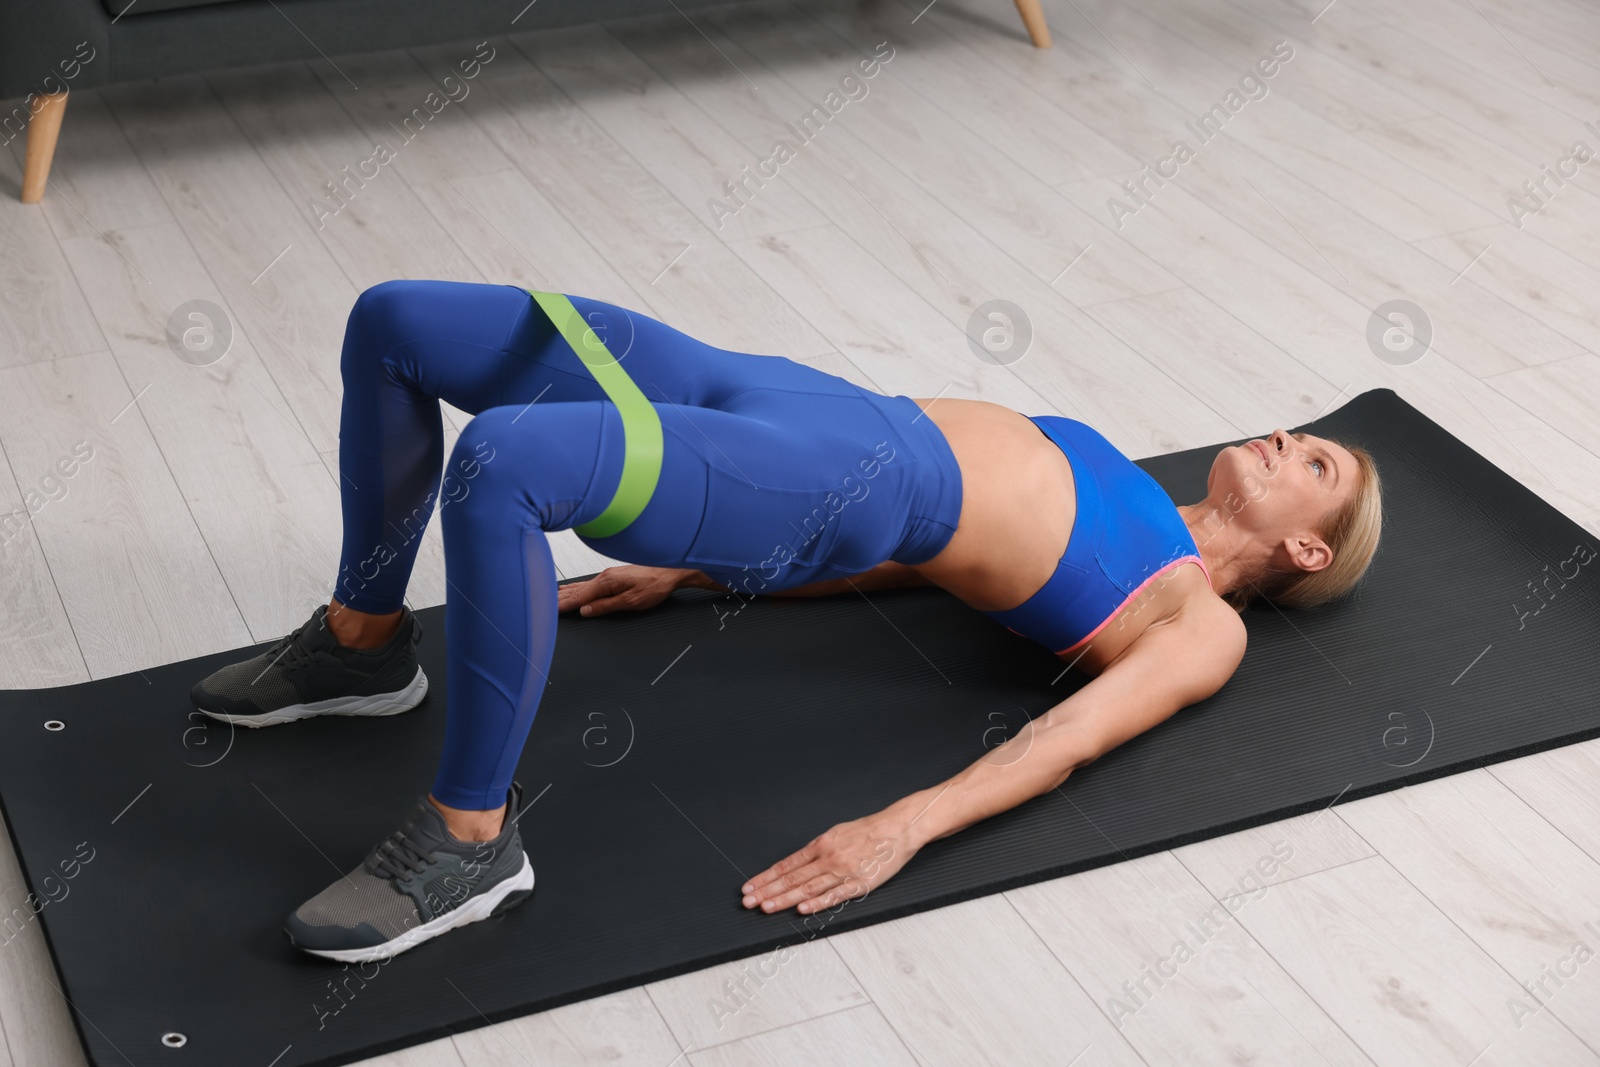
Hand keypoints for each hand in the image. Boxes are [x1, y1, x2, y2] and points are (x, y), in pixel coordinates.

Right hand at [557, 566, 687, 616]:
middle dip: (559, 598)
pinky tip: (574, 588)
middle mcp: (605, 576)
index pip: (579, 597)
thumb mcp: (631, 601)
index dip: (563, 605)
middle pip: (576, 590)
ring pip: (581, 586)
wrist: (671, 571)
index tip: (550, 611)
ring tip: (552, 597)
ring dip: (565, 592)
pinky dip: (577, 587)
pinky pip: (589, 583)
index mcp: (606, 582)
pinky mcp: (613, 576)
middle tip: (543, 605)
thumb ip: (606, 606)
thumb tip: (586, 611)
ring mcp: (608, 575)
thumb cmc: (656, 584)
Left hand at [741, 812, 917, 915]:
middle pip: (792, 877)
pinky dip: (817, 903)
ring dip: (785, 899)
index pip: (786, 865)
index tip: (750, 887)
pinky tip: (802, 909)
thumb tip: (796, 864)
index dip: (766, 877)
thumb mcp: (836, 833)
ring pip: (808, 888)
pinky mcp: (860, 884)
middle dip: (767, 890)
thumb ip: (817, 850)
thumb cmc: (867, 831)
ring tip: (766, 908)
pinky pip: (835, 896)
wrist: (897, 830)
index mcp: (821, 844)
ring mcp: (843, 871)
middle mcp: (828, 858)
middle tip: (748, 901)